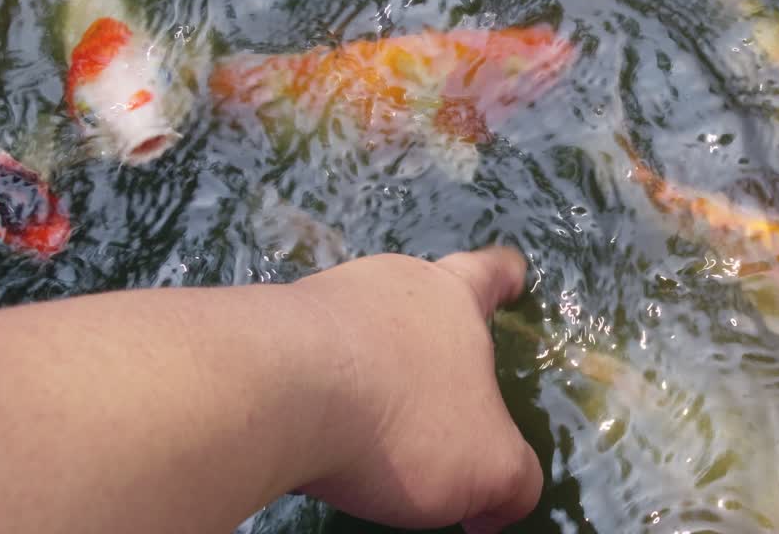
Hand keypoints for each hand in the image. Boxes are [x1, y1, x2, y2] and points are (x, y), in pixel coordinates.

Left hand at [290, 248, 541, 531]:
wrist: (274, 395)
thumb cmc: (403, 418)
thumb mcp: (489, 468)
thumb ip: (513, 485)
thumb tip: (498, 506)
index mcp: (451, 297)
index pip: (489, 273)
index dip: (504, 278)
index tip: (511, 279)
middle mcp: (389, 283)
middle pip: (417, 296)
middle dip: (426, 337)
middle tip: (432, 383)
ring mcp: (322, 300)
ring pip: (357, 325)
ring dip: (366, 363)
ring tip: (367, 419)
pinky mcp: (265, 330)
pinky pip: (303, 354)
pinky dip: (316, 387)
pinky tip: (314, 427)